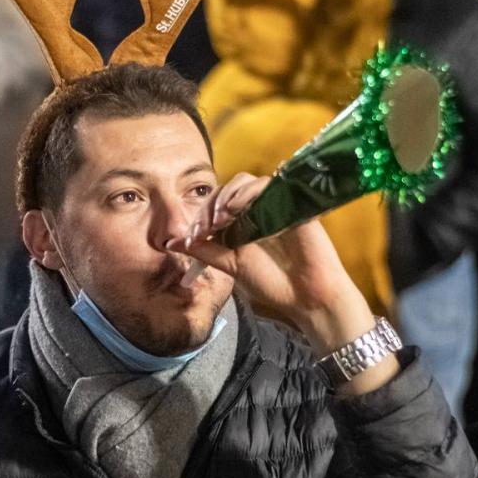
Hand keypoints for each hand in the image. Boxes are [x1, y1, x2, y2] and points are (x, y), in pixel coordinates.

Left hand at [166, 174, 387, 386]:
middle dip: (209, 206)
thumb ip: (204, 250)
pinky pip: (265, 184)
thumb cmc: (272, 283)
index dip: (199, 216)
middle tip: (203, 228)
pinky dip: (246, 193)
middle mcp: (256, 209)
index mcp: (241, 222)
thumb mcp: (230, 265)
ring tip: (218, 219)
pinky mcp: (290, 201)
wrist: (306, 296)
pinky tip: (235, 209)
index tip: (191, 238)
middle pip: (225, 189)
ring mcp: (273, 203)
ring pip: (244, 182)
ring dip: (225, 196)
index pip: (214, 205)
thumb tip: (170, 243)